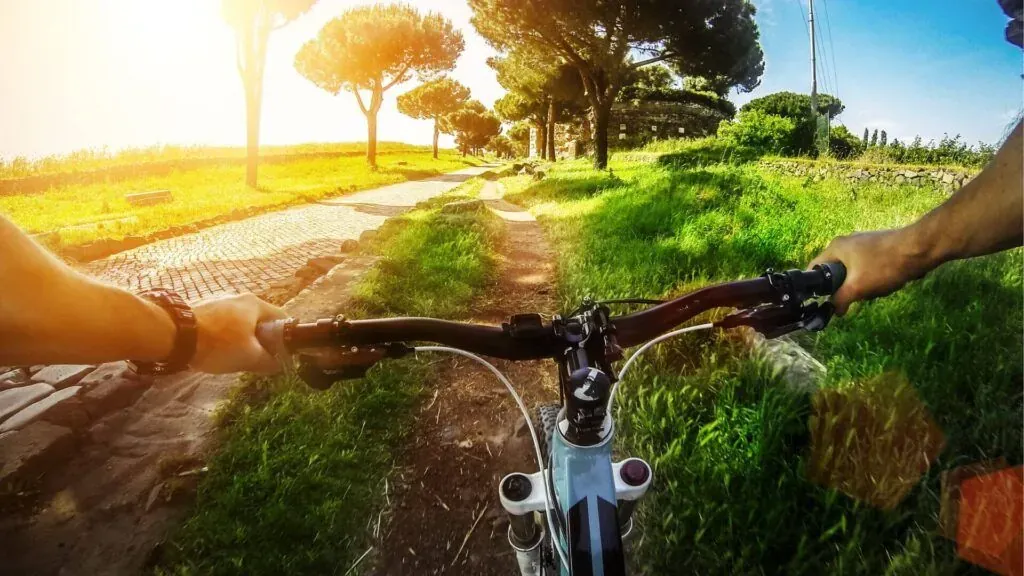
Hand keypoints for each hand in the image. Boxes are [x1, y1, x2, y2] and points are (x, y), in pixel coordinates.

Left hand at [189, 293, 287, 373]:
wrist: (174, 335)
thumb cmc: (219, 343)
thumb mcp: (249, 357)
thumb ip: (269, 362)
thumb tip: (277, 365)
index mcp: (255, 304)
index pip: (282, 318)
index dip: (286, 338)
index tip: (282, 355)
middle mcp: (240, 298)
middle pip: (261, 322)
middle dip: (263, 341)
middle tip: (260, 359)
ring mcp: (220, 302)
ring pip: (242, 324)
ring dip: (245, 341)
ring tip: (238, 358)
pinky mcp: (205, 310)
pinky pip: (225, 325)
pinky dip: (227, 337)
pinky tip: (219, 351)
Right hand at [810, 228, 932, 314]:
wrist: (920, 248)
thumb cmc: (884, 265)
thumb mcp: (858, 287)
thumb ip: (841, 300)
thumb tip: (834, 311)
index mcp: (836, 247)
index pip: (815, 267)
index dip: (816, 286)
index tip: (825, 300)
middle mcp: (847, 241)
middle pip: (837, 271)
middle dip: (848, 287)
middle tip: (859, 294)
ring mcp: (865, 242)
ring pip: (855, 271)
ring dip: (864, 283)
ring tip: (879, 287)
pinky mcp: (880, 246)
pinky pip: (869, 266)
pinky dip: (876, 276)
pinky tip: (889, 280)